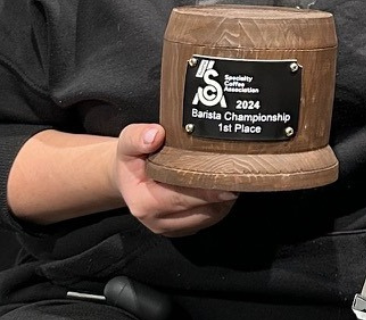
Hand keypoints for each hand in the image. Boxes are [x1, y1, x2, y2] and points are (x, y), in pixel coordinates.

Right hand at [113, 123, 237, 236]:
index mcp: (144, 203)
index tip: (227, 171)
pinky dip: (220, 202)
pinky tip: (220, 184)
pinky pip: (211, 218)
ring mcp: (173, 229)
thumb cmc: (132, 160)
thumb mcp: (128, 142)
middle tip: (238, 168)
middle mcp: (159, 221)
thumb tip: (155, 135)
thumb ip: (138, 137)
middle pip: (203, 208)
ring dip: (224, 196)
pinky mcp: (185, 230)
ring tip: (229, 173)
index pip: (184, 197)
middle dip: (221, 188)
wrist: (129, 178)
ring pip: (212, 215)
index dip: (208, 184)